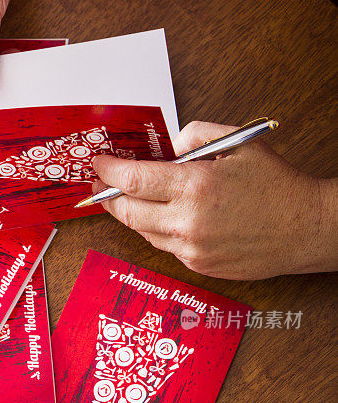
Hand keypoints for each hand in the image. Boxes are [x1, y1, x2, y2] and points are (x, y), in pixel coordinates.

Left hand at [93, 121, 336, 279]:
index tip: (99, 164)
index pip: (134, 180)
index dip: (109, 171)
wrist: (303, 229)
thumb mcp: (238, 143)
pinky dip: (157, 229)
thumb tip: (166, 147)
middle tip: (100, 184)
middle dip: (108, 197)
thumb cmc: (275, 185)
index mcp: (196, 186)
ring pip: (144, 231)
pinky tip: (161, 216)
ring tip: (127, 198)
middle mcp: (189, 221)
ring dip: (131, 214)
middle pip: (129, 212)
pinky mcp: (198, 266)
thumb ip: (195, 136)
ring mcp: (192, 249)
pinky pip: (165, 246)